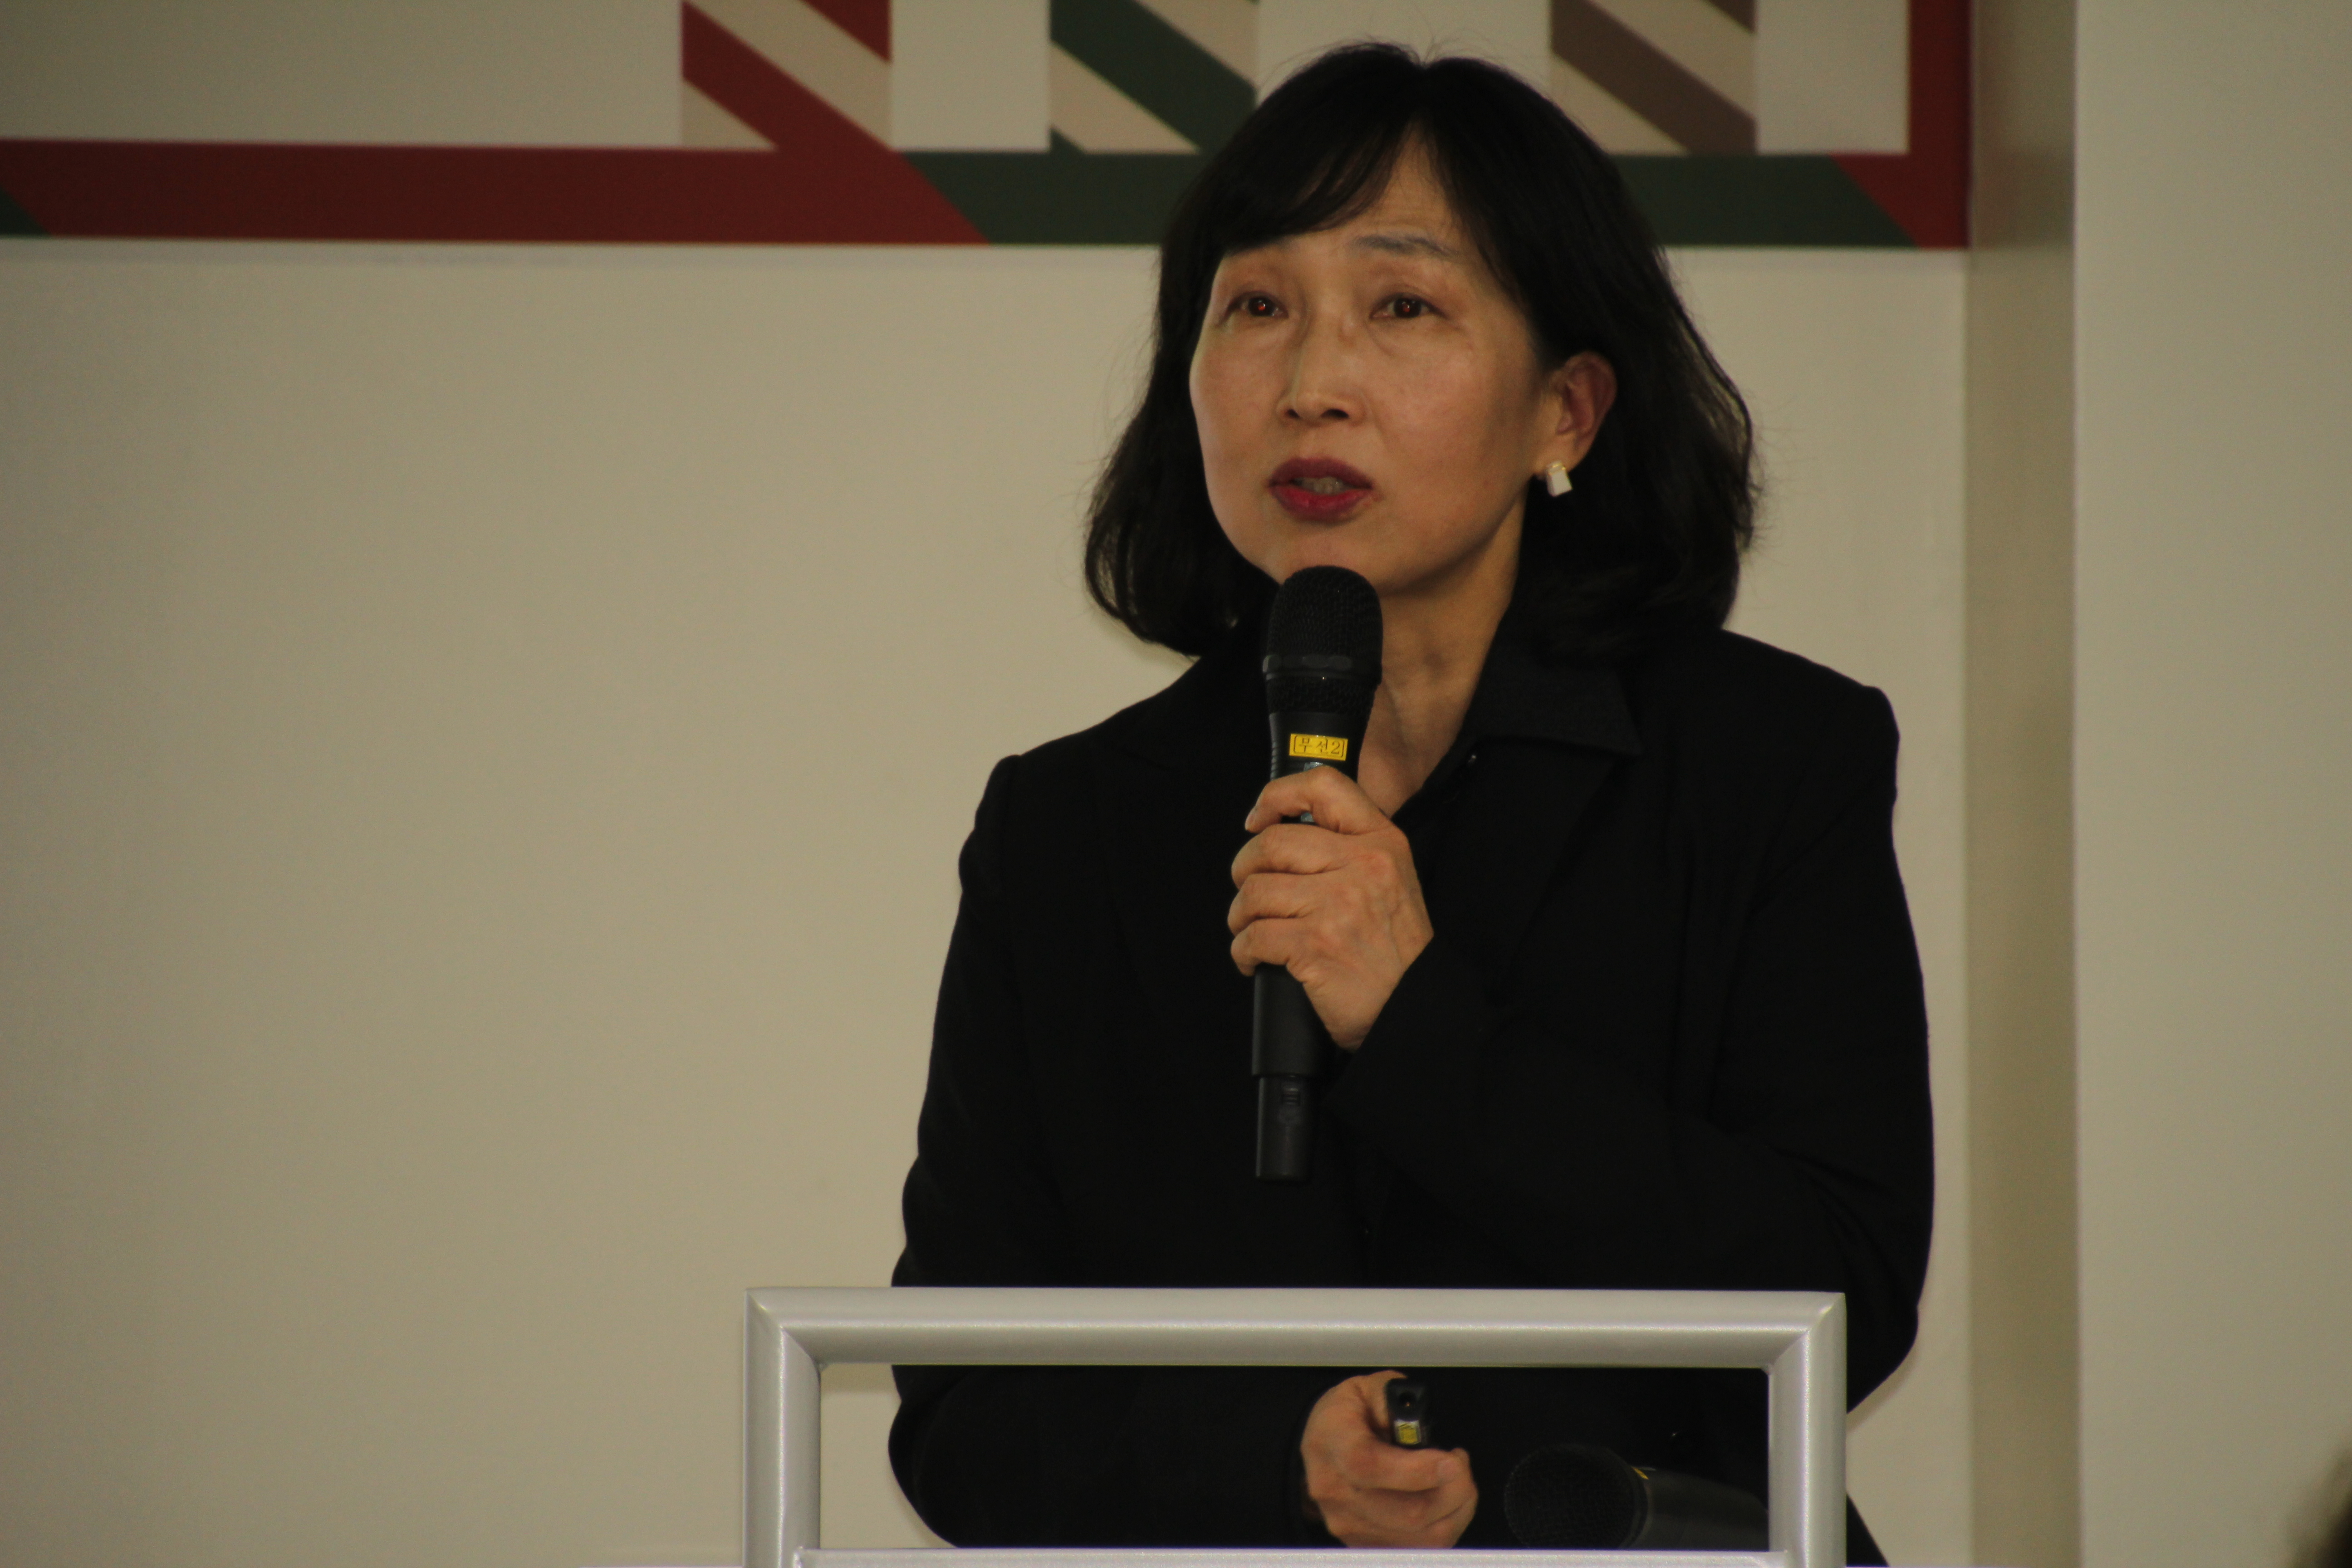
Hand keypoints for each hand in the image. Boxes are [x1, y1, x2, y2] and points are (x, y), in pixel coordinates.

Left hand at [1229, 767, 1432, 1048]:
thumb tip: (1282, 830)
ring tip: (1250, 929)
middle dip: (1245, 868)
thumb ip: (1349, 849)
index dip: (1277, 795)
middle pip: (1272, 842)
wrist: (1416, 1007)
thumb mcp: (1390, 880)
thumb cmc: (1395, 950)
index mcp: (1382, 841)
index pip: (1323, 786)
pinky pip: (1254, 936)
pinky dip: (1243, 951)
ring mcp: (1338, 905)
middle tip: (1249, 891)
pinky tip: (1254, 960)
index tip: (1257, 819)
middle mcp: (1362, 865)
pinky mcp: (1315, 945)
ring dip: (1241, 914)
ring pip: (1256, 890)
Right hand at [1300, 1371, 1475, 1546]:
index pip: (1368, 1466)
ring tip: (1456, 1479)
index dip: (1416, 1470)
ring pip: (1423, 1535)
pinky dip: (1447, 1524)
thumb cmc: (1351, 1415)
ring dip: (1457, 1508)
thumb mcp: (1370, 1387)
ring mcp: (1349, 1524)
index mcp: (1332, 1441)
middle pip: (1407, 1512)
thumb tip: (1416, 1423)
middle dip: (1454, 1488)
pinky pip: (1422, 1548)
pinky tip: (1445, 1499)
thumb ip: (1394, 1396)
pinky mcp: (1366, 1544)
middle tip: (1460, 1462)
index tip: (1450, 1460)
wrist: (1324, 1446)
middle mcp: (1334, 1491)